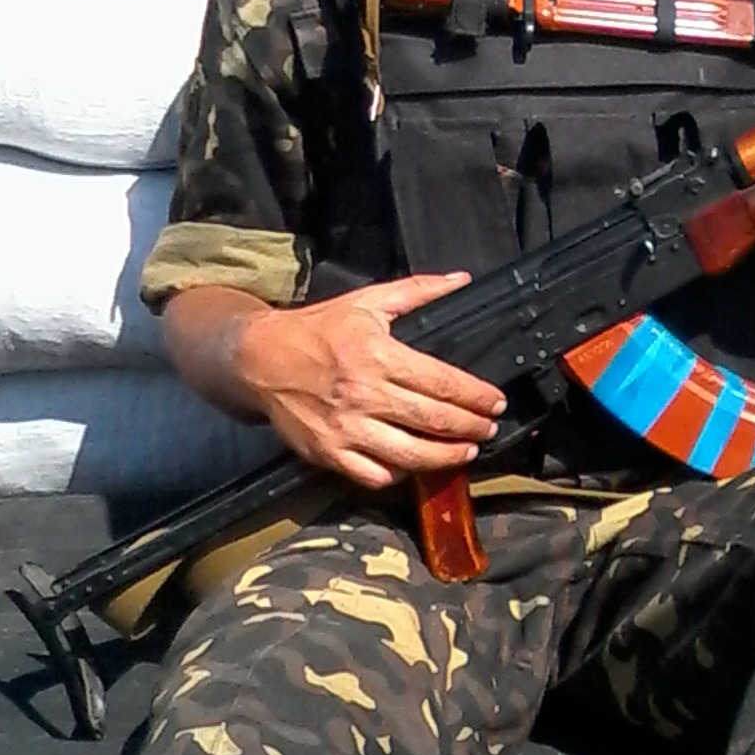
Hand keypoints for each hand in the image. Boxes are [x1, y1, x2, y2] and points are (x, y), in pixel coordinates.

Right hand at [231, 273, 506, 489]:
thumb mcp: (368, 301)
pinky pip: (373, 474)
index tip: (496, 402)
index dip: (476, 396)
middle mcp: (365, 394)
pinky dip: (399, 475)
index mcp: (378, 355)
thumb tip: (461, 280)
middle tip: (490, 428)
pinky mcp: (328, 453)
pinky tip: (415, 466)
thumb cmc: (318, 328)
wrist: (259, 359)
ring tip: (467, 451)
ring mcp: (346, 428)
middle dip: (471, 427)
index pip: (442, 382)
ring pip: (409, 454)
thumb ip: (418, 291)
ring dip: (446, 457)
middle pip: (433, 420)